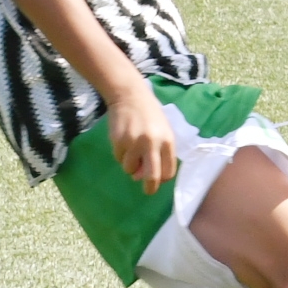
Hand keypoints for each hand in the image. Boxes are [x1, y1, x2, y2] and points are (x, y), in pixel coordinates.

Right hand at [106, 79, 176, 194]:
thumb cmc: (150, 116)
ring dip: (130, 166)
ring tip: (132, 149)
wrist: (130, 95)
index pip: (169, 171)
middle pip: (152, 176)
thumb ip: (159, 154)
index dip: (163, 179)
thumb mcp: (162, 132)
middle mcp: (152, 143)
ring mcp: (134, 143)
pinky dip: (121, 155)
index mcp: (168, 141)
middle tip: (147, 191)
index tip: (158, 180)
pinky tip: (123, 140)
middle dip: (150, 188)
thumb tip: (141, 177)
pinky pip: (119, 159)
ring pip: (130, 169)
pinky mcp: (118, 141)